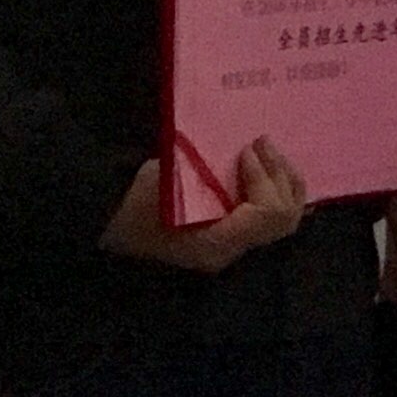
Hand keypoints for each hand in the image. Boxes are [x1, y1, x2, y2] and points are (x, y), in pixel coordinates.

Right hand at [100, 142, 306, 272]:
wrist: (111, 223)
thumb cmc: (134, 202)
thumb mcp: (168, 183)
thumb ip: (211, 174)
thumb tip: (247, 153)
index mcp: (215, 244)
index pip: (264, 213)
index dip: (262, 177)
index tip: (247, 150)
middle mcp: (230, 253)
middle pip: (282, 219)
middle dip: (281, 177)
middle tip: (264, 143)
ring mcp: (232, 249)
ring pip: (283, 222)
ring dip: (285, 182)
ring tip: (271, 152)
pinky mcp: (232, 239)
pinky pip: (270, 221)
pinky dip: (279, 194)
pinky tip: (277, 173)